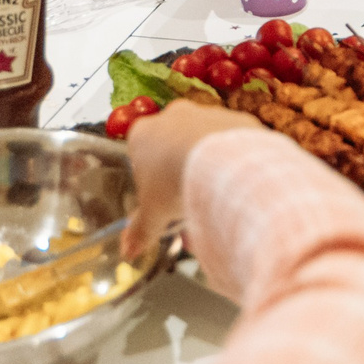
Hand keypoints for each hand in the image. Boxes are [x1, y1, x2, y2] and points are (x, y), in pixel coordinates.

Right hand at [122, 99, 258, 259]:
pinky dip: (232, 157)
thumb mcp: (153, 214)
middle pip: (171, 144)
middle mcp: (173, 116)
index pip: (139, 153)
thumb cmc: (176, 181)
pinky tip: (233, 180)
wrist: (221, 161)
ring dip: (206, 162)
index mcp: (142, 134)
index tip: (159, 198)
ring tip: (213, 194)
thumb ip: (140, 231)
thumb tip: (128, 250)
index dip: (149, 178)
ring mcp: (205, 112)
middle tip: (187, 197)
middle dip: (178, 168)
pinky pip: (232, 139)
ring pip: (203, 139)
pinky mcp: (235, 118)